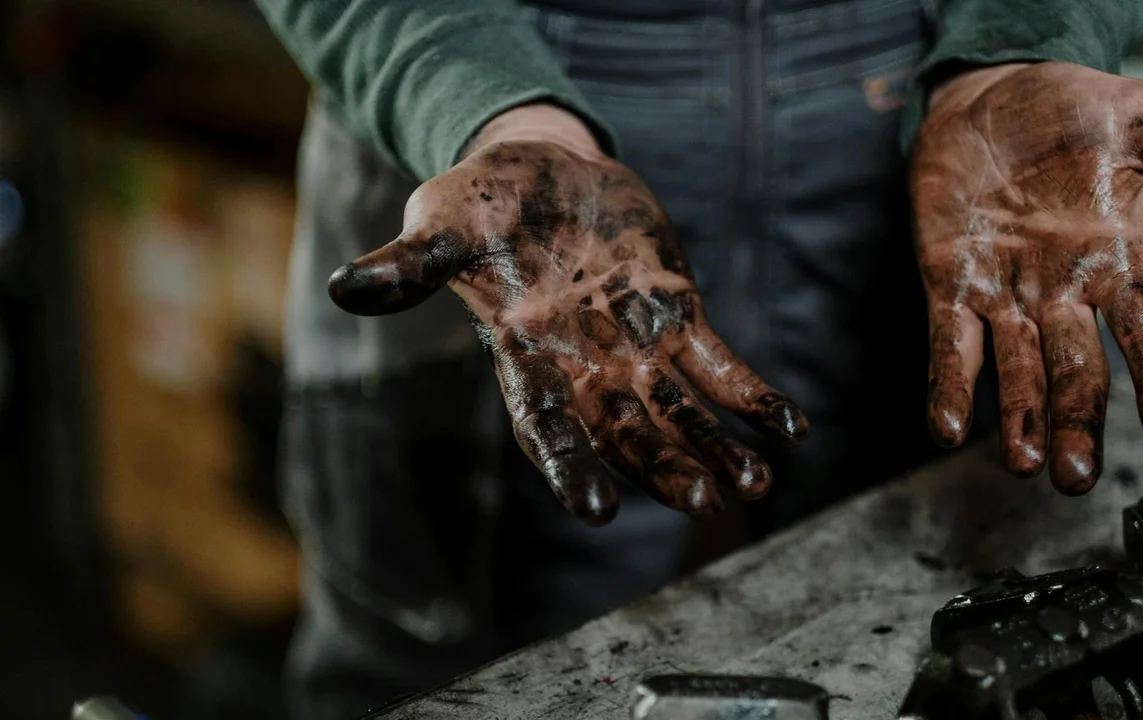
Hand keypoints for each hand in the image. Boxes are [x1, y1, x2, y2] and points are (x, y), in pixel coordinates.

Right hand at [327, 104, 808, 524]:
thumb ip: (408, 263)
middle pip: (627, 433)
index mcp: (525, 356)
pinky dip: (752, 397)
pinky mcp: (678, 316)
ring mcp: (636, 346)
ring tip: (755, 485)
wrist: (543, 169)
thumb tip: (344, 289)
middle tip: (701, 500)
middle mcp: (584, 367)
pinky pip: (721, 367)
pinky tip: (789, 428)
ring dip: (716, 448)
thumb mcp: (441, 222)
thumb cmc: (482, 201)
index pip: (545, 425)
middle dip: (663, 467)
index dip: (570, 466)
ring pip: (681, 413)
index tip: (597, 509)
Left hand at [912, 62, 1142, 493]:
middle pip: (1076, 370)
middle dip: (1077, 422)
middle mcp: (1063, 292)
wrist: (991, 93)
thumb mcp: (1139, 123)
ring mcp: (1005, 293)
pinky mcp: (950, 284)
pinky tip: (946, 427)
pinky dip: (950, 384)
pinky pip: (950, 343)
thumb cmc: (1071, 111)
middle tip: (1077, 478)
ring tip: (1025, 466)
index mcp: (1116, 261)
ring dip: (1020, 419)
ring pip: (1016, 370)